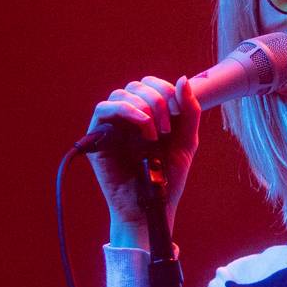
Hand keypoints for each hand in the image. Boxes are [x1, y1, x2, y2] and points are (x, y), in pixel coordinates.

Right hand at [85, 75, 200, 243]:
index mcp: (149, 114)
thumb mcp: (187, 141)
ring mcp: (112, 126)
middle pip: (137, 85)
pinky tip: (143, 124)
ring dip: (143, 106)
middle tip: (167, 127)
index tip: (178, 112)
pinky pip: (103, 109)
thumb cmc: (168, 179)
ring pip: (121, 94)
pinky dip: (125, 110)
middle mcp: (128, 117)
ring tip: (155, 133)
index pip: (152, 84)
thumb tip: (182, 79)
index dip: (166, 90)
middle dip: (158, 100)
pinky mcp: (97, 138)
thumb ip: (189, 111)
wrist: (151, 207)